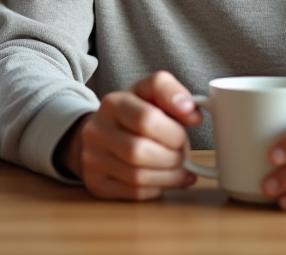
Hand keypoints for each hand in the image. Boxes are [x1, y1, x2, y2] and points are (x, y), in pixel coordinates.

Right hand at [57, 71, 203, 199]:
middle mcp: (97, 131)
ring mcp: (93, 159)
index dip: (174, 132)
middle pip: (139, 151)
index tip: (183, 135)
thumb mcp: (150, 93)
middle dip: (172, 157)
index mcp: (113, 103)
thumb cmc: (134, 114)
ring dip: (168, 176)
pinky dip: (156, 188)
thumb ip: (172, 93)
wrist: (101, 133)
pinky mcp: (97, 183)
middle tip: (181, 154)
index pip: (146, 119)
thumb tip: (192, 113)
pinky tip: (163, 179)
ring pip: (137, 176)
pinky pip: (134, 193)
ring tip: (178, 169)